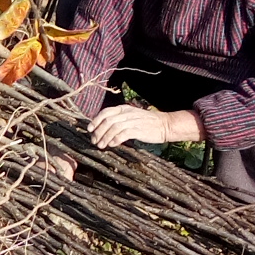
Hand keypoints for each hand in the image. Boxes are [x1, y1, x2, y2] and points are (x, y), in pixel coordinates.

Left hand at [89, 105, 203, 150]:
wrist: (165, 125)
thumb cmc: (146, 123)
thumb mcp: (131, 117)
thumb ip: (118, 120)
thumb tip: (102, 129)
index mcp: (124, 108)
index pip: (105, 112)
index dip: (95, 120)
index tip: (89, 129)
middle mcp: (127, 113)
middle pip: (107, 121)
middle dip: (98, 131)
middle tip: (94, 141)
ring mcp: (133, 121)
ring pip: (113, 127)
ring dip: (105, 137)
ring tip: (101, 145)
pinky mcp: (139, 129)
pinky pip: (123, 134)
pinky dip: (115, 139)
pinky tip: (112, 144)